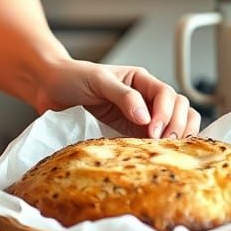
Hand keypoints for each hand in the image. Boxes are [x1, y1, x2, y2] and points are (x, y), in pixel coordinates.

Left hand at [33, 58, 200, 138]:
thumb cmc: (72, 77)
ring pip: (176, 123)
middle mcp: (145, 98)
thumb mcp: (98, 79)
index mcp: (140, 80)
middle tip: (160, 141)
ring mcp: (141, 118)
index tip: (152, 128)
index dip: (165, 112)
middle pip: (179, 108)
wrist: (51, 88)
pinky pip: (155, 140)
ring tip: (162, 147)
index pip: (167, 94)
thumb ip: (122, 95)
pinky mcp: (130, 134)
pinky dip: (163, 146)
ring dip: (176, 134)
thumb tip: (144, 115)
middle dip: (176, 124)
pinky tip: (156, 153)